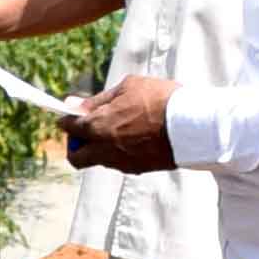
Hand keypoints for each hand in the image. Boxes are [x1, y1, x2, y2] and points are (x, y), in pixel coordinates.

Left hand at [60, 73, 175, 177]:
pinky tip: (135, 136)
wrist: (190, 125)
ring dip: (99, 147)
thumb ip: (97, 100)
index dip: (67, 120)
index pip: (69, 128)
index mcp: (97, 127)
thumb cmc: (158, 99)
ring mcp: (119, 163)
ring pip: (98, 160)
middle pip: (76, 157)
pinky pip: (118, 162)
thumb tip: (72, 104)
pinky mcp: (136, 169)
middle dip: (76, 145)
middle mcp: (103, 150)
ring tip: (120, 128)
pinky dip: (118, 151)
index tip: (71, 115)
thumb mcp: (127, 88)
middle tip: (88, 130)